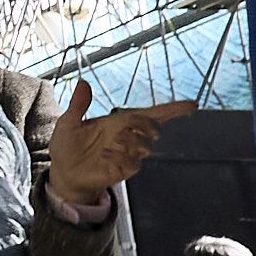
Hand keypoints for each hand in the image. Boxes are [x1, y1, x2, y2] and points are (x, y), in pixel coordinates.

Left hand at [45, 79, 192, 210]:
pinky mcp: (124, 170)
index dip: (173, 110)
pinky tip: (106, 156)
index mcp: (118, 122)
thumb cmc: (67, 146)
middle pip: (152, 126)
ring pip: (145, 145)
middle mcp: (127, 137)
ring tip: (110, 144)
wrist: (63, 172)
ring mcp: (128, 154)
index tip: (193, 105)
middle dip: (145, 125)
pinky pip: (133, 163)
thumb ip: (78, 105)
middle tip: (125, 129)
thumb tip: (83, 82)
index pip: (151, 114)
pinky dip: (121, 157)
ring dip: (130, 141)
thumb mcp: (68, 123)